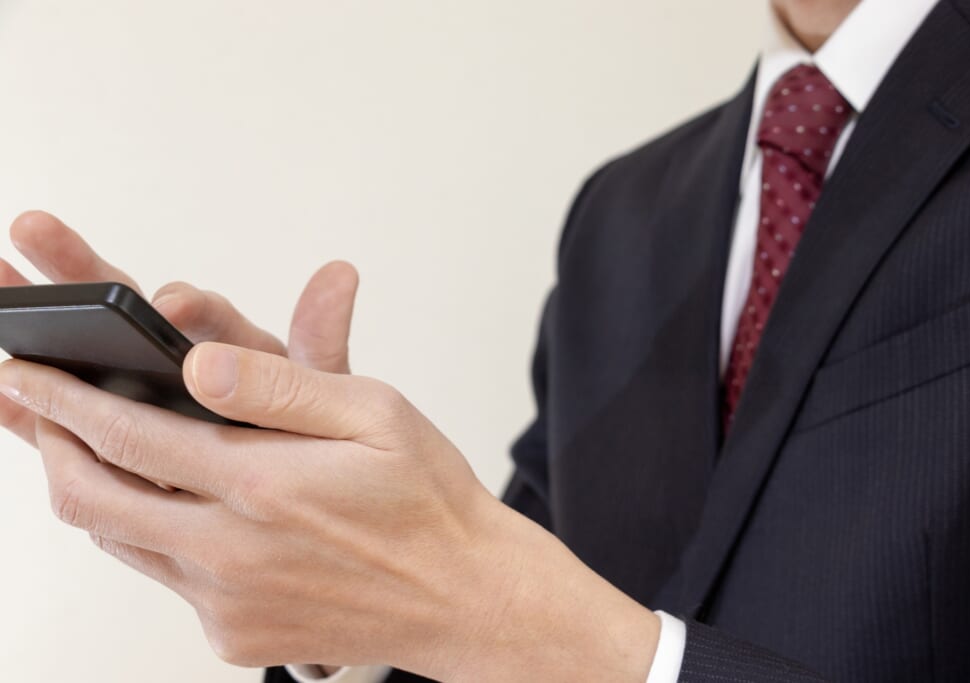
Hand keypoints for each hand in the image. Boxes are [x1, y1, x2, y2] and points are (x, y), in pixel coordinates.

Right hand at [0, 210, 358, 444]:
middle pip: (127, 305)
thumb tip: (340, 274)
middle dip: (83, 269)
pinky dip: (31, 401)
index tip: (174, 305)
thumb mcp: (329, 390)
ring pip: (87, 349)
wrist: (307, 491)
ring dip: (44, 312)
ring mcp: (144, 392)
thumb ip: (321, 340)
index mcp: (232, 343)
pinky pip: (68, 414)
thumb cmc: (313, 431)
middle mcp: (182, 356)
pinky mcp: (118, 434)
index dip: (187, 305)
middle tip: (36, 228)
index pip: (205, 312)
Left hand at [0, 345, 659, 680]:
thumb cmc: (427, 500)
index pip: (127, 436)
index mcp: (262, 486)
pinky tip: (177, 509)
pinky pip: (164, 579)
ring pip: (118, 542)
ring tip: (96, 450)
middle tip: (37, 410)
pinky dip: (149, 536)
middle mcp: (229, 554)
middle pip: (90, 501)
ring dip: (94, 491)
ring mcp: (225, 604)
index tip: (24, 372)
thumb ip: (283, 383)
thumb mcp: (376, 413)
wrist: (463, 597)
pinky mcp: (232, 637)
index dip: (63, 401)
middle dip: (48, 446)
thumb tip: (199, 365)